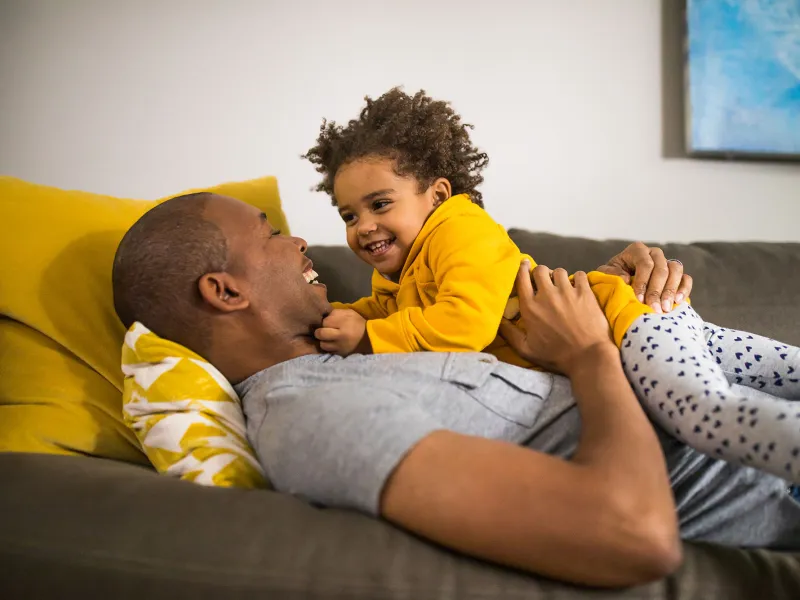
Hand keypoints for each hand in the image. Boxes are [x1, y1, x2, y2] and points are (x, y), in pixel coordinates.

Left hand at [315, 308, 371, 355]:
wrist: (370, 339)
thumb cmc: (358, 323)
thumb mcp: (349, 313)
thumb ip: (336, 313)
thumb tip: (323, 316)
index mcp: (344, 323)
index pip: (325, 321)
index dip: (326, 321)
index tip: (330, 322)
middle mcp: (341, 336)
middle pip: (320, 333)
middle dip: (320, 331)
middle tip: (325, 330)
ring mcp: (340, 347)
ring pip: (322, 344)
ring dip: (324, 340)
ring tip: (328, 338)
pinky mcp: (341, 354)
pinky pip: (329, 351)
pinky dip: (329, 347)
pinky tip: (333, 344)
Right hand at [499, 263, 613, 375]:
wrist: (587, 357)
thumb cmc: (555, 355)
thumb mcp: (526, 349)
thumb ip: (509, 333)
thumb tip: (498, 320)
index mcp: (530, 306)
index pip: (522, 277)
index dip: (522, 268)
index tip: (524, 266)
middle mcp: (547, 294)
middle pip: (540, 270)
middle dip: (541, 274)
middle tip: (545, 283)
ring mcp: (567, 292)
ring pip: (560, 271)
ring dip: (559, 277)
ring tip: (562, 287)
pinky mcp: (585, 293)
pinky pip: (580, 275)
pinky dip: (578, 279)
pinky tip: (578, 288)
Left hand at [596, 242, 691, 313]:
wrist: (621, 283)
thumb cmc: (613, 277)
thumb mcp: (606, 274)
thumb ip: (611, 274)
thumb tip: (626, 278)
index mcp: (637, 250)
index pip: (644, 263)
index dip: (643, 282)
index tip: (640, 299)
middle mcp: (654, 254)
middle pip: (661, 269)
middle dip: (657, 290)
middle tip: (654, 308)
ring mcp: (667, 262)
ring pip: (676, 270)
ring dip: (671, 290)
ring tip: (665, 308)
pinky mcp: (676, 274)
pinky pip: (686, 278)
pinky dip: (684, 289)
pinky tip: (677, 302)